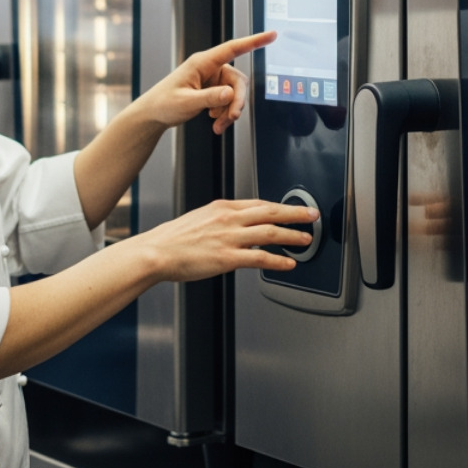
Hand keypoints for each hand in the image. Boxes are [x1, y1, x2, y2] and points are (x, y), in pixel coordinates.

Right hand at [124, 198, 316, 280]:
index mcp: (221, 207)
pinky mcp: (228, 258)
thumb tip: (234, 228)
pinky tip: (289, 264)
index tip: (291, 208)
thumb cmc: (172, 240)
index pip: (258, 203)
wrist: (156, 252)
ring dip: (292, 235)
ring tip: (305, 239)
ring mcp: (230, 238)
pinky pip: (261, 258)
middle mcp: (229, 218)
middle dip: (294, 213)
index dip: (279, 205)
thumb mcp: (198, 220)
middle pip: (270, 211)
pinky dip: (278, 260)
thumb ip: (219, 222)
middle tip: (311, 215)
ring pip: (270, 232)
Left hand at [139, 30, 274, 135]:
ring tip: (217, 125)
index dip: (254, 41)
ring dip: (229, 111)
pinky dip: (224, 113)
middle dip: (236, 101)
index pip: (232, 48)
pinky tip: (214, 122)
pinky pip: (227, 101)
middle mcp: (209, 68)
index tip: (271, 35)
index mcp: (202, 63)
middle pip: (237, 80)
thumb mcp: (187, 102)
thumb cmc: (164, 103)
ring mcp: (211, 80)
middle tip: (231, 118)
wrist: (153, 115)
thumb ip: (210, 98)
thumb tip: (230, 94)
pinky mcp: (211, 91)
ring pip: (234, 94)